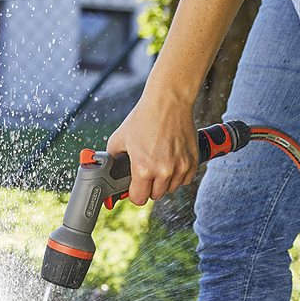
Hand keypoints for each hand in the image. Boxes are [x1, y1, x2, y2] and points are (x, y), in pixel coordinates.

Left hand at [105, 83, 197, 205]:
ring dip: (165, 182)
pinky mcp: (192, 161)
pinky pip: (185, 180)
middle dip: (150, 187)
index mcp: (143, 168)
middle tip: (147, 172)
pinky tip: (173, 162)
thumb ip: (112, 158)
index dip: (135, 194)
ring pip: (171, 189)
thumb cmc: (144, 117)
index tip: (135, 188)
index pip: (139, 199)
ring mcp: (180, 167)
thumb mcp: (119, 138)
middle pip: (156, 196)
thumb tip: (106, 171)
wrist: (169, 101)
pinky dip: (179, 175)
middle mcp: (163, 171)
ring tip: (160, 164)